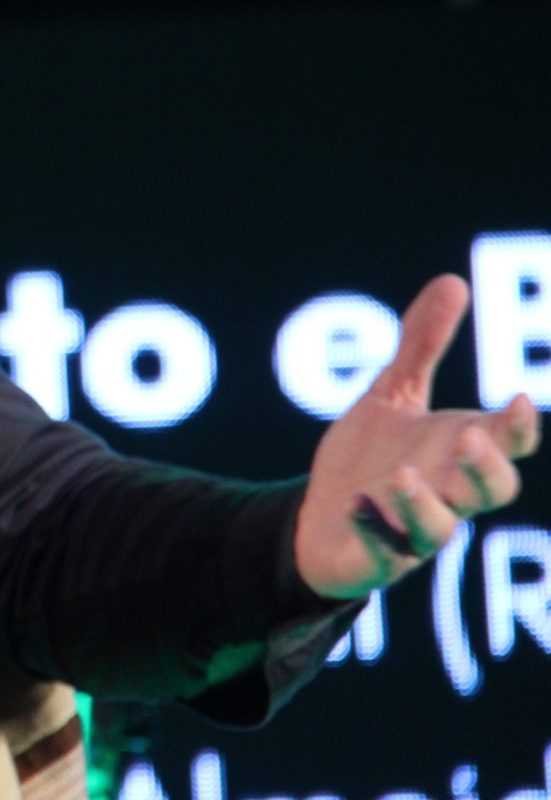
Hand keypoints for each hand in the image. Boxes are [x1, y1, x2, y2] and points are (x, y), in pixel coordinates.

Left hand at [295, 274, 539, 599]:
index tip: (518, 399)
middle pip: (489, 490)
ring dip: (424, 503)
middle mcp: (446, 493)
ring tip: (401, 475)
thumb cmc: (369, 457)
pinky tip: (355, 504)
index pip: (506, 444)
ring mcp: (412, 528)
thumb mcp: (392, 394)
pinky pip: (379, 549)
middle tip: (468, 435)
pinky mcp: (373, 553)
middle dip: (485, 466)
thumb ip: (421, 346)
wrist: (318, 518)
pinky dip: (371, 528)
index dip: (517, 427)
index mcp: (457, 453)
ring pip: (438, 528)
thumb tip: (453, 282)